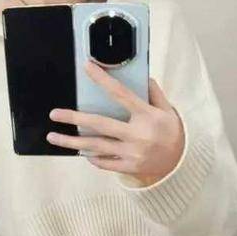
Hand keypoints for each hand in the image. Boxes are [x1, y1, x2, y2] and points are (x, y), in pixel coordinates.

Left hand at [47, 61, 184, 184]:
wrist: (182, 162)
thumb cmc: (172, 132)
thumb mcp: (168, 109)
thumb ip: (154, 93)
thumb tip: (142, 76)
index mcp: (146, 116)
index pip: (121, 94)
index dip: (103, 80)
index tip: (87, 68)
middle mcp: (137, 135)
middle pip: (100, 124)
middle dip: (74, 118)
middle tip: (54, 114)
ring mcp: (132, 153)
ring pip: (96, 146)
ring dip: (72, 142)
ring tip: (53, 136)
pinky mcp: (129, 167)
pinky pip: (104, 162)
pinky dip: (91, 157)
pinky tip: (80, 151)